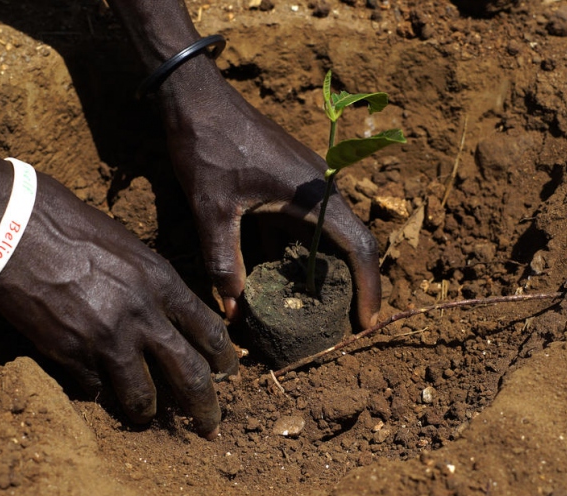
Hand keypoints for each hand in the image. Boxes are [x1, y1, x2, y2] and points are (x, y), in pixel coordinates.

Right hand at [0, 175, 237, 436]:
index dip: (223, 360)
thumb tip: (171, 316)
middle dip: (205, 410)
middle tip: (209, 428)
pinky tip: (95, 387)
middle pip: (191, 376)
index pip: (211, 333)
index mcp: (162, 282)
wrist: (13, 228)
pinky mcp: (70, 354)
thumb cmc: (69, 226)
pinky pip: (95, 389)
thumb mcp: (128, 247)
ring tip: (146, 417)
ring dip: (147, 412)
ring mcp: (107, 338)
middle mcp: (142, 315)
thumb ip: (153, 284)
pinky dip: (98, 391)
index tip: (225, 374)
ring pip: (143, 397)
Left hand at [159, 71, 381, 328]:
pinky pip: (305, 223)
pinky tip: (277, 275)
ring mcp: (308, 183)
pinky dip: (297, 251)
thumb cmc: (209, 149)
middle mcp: (322, 188)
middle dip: (350, 286)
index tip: (366, 324)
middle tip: (341, 325)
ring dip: (322, 270)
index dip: (369, 288)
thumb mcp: (212, 211)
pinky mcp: (291, 181)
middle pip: (350, 244)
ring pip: (327, 235)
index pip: (359, 248)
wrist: (197, 99)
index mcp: (315, 195)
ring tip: (310, 309)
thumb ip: (223, 262)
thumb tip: (232, 311)